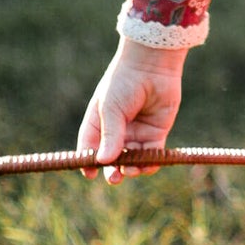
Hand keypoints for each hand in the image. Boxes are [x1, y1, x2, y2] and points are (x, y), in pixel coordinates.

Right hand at [77, 39, 187, 181]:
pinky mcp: (156, 133)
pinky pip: (152, 155)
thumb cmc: (124, 83)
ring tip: (131, 171)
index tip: (90, 174)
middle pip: (112, 158)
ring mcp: (137, 133)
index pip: (90, 147)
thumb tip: (103, 161)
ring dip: (131, 169)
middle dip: (112, 171)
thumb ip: (110, 135)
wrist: (151, 66)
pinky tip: (147, 167)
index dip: (89, 161)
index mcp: (99, 122)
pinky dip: (150, 163)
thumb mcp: (111, 108)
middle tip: (113, 178)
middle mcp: (117, 130)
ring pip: (133, 160)